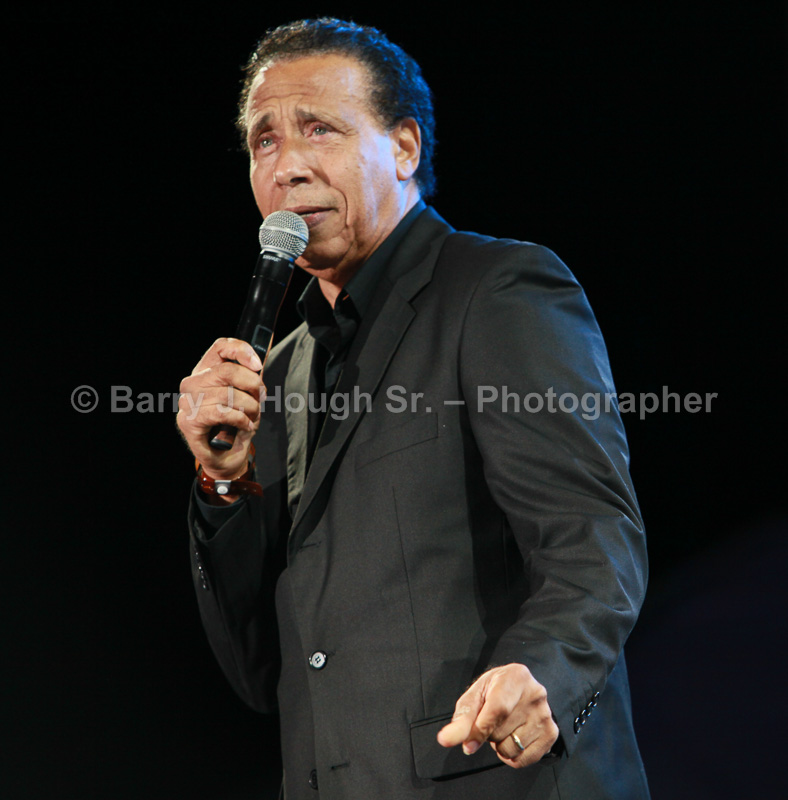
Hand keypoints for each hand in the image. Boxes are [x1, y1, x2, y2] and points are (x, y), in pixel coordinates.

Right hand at [177, 338, 263, 489]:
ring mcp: (187, 402)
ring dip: (249, 407)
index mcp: (205, 371)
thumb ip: (249, 380)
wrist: (225, 458)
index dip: (241, 350)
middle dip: (252, 385)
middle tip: (260, 399)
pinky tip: (245, 426)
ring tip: (251, 417)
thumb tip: (257, 366)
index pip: (220, 347)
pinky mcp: (189, 422)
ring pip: (227, 394)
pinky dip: (240, 420)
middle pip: (227, 370)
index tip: (258, 364)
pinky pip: (221, 412)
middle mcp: (192, 383)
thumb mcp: (246, 397)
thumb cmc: (236, 425)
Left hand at [436, 663, 558, 767]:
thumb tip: (448, 739)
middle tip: (492, 718)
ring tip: (504, 726)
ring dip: (500, 744)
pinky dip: (511, 756)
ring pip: (510, 749)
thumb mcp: (475, 695)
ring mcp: (546, 715)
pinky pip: (523, 760)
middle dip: (488, 733)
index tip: (468, 742)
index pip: (498, 708)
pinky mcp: (551, 734)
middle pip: (500, 732)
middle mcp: (535, 694)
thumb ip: (461, 718)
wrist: (520, 689)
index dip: (481, 728)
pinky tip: (513, 737)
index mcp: (516, 677)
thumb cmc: (495, 690)